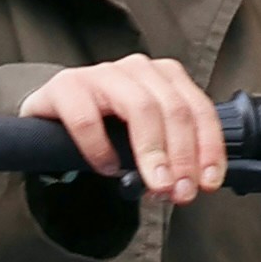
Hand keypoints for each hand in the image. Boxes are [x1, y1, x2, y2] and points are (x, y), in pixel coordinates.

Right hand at [27, 57, 225, 201]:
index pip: (198, 109)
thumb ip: (170, 154)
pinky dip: (101, 149)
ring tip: (155, 184)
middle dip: (182, 156)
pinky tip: (107, 168)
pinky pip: (88, 119)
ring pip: (140, 108)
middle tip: (180, 192)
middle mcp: (137, 69)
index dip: (208, 147)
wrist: (52, 115)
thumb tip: (189, 185)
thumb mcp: (146, 136)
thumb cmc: (106, 127)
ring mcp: (101, 74)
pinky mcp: (66, 87)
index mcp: (165, 77)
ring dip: (152, 152)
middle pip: (173, 109)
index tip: (208, 182)